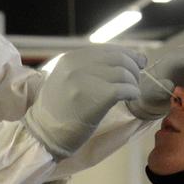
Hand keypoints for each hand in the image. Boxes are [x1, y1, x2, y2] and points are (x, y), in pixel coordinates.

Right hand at [24, 46, 143, 157]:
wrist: (44, 134)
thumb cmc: (58, 111)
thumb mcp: (65, 79)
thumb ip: (88, 68)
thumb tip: (124, 59)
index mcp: (70, 59)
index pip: (108, 49)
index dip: (128, 54)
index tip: (139, 62)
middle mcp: (77, 65)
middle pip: (119, 58)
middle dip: (134, 68)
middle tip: (135, 81)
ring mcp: (86, 80)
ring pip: (124, 73)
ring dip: (133, 83)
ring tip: (131, 93)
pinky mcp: (96, 97)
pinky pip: (124, 88)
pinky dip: (133, 93)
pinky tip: (131, 98)